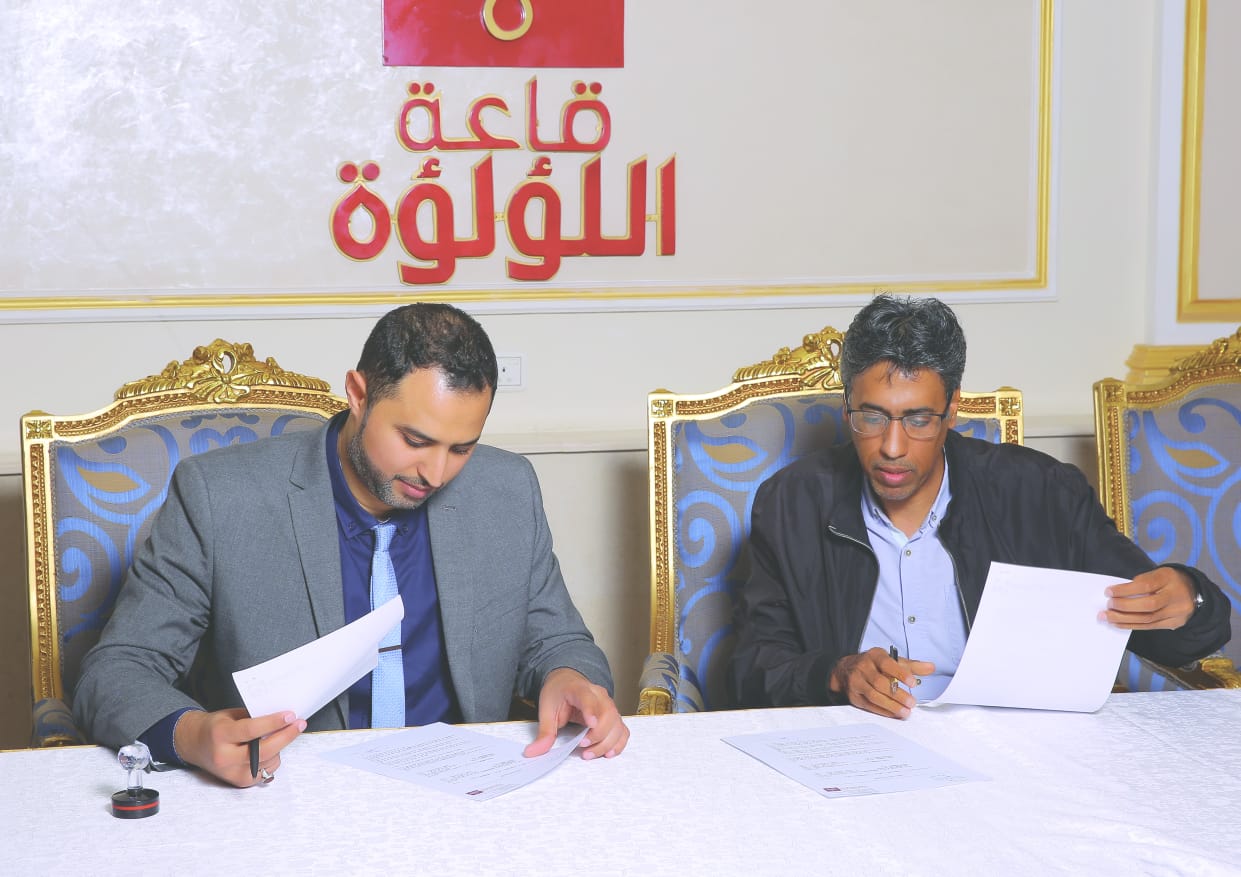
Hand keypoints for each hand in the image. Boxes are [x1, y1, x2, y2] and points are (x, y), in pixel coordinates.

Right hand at [173, 708, 305, 787]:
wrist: (195, 745)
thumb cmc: (216, 727)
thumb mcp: (231, 715)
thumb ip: (253, 718)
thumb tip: (281, 718)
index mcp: (221, 735)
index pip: (251, 730)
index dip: (273, 723)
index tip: (291, 716)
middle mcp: (225, 757)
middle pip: (264, 750)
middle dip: (286, 736)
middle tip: (299, 724)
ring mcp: (232, 773)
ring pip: (269, 761)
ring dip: (279, 747)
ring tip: (277, 734)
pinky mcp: (239, 782)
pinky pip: (266, 770)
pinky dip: (273, 758)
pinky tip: (268, 748)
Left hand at [523, 667, 628, 759]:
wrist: (567, 681)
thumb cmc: (558, 693)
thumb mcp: (546, 710)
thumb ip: (544, 732)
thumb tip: (533, 752)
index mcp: (579, 689)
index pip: (588, 698)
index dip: (591, 710)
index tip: (591, 724)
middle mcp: (598, 695)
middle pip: (608, 714)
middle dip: (598, 735)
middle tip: (582, 746)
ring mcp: (608, 705)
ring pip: (617, 724)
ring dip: (607, 743)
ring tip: (589, 753)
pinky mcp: (613, 716)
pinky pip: (622, 730)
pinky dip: (618, 743)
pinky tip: (608, 753)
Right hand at [829, 647, 934, 719]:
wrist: (846, 670)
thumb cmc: (874, 665)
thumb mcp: (891, 661)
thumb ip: (912, 666)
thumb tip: (931, 667)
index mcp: (874, 656)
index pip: (887, 663)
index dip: (900, 673)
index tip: (913, 683)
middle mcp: (863, 667)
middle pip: (879, 682)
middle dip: (897, 694)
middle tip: (912, 703)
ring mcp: (856, 682)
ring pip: (873, 695)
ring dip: (891, 705)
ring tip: (905, 712)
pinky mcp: (854, 696)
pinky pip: (869, 705)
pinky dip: (883, 711)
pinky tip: (894, 714)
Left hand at [1103, 567, 1197, 629]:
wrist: (1194, 591)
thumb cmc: (1169, 580)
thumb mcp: (1157, 573)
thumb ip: (1141, 581)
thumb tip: (1117, 593)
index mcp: (1169, 579)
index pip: (1146, 585)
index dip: (1125, 590)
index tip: (1109, 592)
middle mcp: (1175, 596)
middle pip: (1148, 605)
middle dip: (1124, 607)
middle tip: (1108, 605)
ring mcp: (1177, 612)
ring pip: (1148, 619)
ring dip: (1123, 619)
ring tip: (1107, 617)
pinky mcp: (1174, 623)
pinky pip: (1150, 627)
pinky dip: (1132, 625)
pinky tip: (1118, 624)